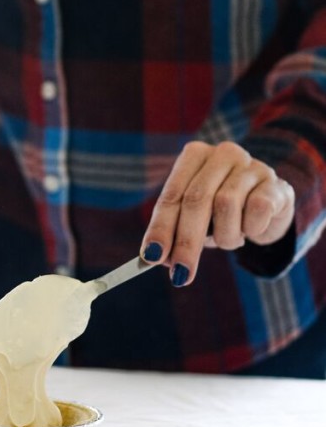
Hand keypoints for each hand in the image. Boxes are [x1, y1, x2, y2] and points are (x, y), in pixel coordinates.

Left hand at [140, 141, 295, 286]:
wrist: (268, 206)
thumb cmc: (222, 212)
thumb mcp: (195, 220)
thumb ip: (174, 233)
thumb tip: (156, 256)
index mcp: (195, 155)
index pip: (171, 195)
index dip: (160, 227)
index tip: (152, 256)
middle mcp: (222, 153)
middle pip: (196, 200)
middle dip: (186, 242)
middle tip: (181, 273)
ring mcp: (252, 165)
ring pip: (226, 205)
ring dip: (224, 236)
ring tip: (228, 239)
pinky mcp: (275, 183)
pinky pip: (257, 211)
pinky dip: (250, 229)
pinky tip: (251, 229)